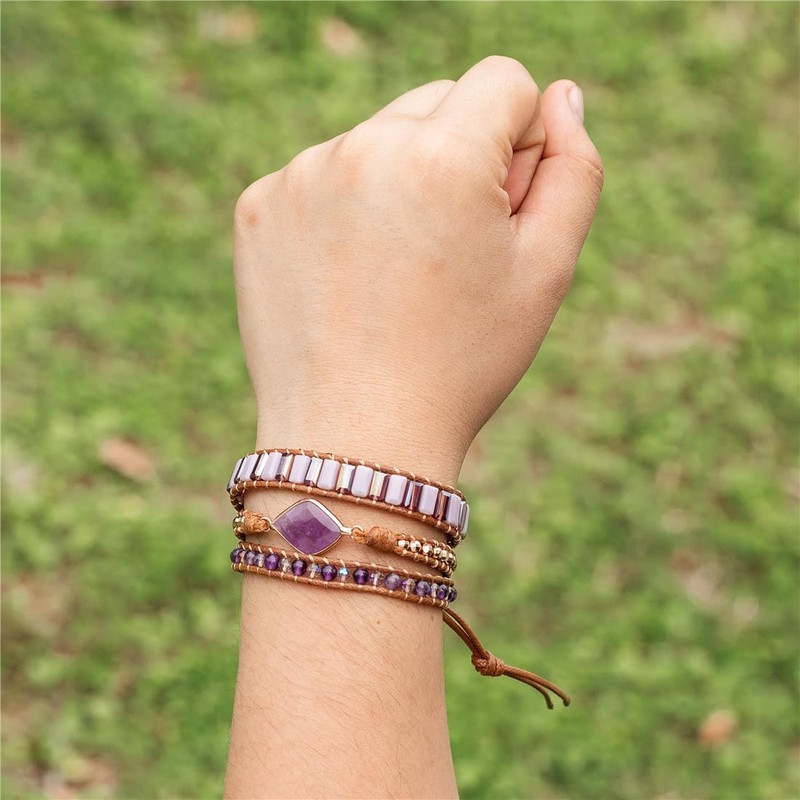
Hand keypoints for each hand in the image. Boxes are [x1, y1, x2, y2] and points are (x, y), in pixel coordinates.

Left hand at [233, 56, 602, 482]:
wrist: (355, 439)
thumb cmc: (462, 362)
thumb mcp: (545, 272)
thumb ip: (574, 171)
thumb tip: (562, 97)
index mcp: (442, 158)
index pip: (505, 82)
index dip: (521, 142)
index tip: (501, 209)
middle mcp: (362, 149)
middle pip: (437, 101)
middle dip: (460, 156)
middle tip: (450, 250)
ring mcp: (300, 176)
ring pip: (378, 138)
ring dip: (402, 181)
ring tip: (398, 273)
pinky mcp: (259, 205)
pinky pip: (324, 175)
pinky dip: (347, 208)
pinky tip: (351, 276)